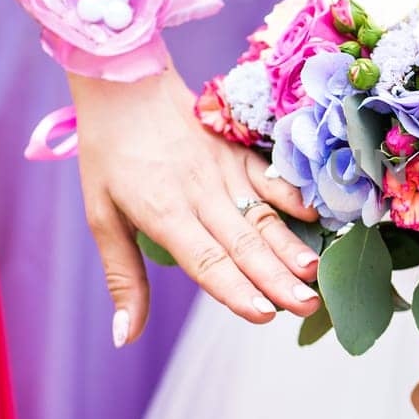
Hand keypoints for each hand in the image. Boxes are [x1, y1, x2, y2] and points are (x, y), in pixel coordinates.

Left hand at [69, 69, 322, 345]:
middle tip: (307, 306)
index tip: (262, 315)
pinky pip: (271, 177)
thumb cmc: (109, 154)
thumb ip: (122, 278)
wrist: (124, 82)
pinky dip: (294, 196)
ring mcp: (223, 170)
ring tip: (317, 272)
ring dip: (291, 245)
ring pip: (263, 215)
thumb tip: (124, 336)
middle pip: (244, 243)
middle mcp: (199, 193)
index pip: (205, 259)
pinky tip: (317, 217)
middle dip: (277, 278)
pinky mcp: (237, 152)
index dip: (235, 288)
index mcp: (163, 212)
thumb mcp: (101, 218)